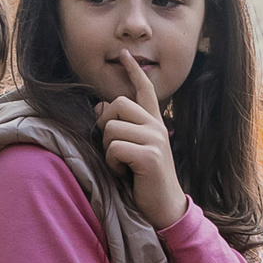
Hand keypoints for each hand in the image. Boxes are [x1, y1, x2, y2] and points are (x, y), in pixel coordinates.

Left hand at [95, 44, 186, 229]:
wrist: (164, 208)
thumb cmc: (143, 180)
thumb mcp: (131, 150)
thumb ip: (120, 128)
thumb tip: (98, 106)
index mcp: (154, 123)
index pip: (145, 90)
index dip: (134, 71)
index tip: (124, 54)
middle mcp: (157, 126)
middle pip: (118, 103)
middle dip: (106, 124)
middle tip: (113, 148)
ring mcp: (155, 139)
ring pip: (112, 127)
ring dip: (108, 149)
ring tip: (121, 165)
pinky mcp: (150, 155)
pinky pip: (115, 147)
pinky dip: (112, 163)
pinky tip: (123, 173)